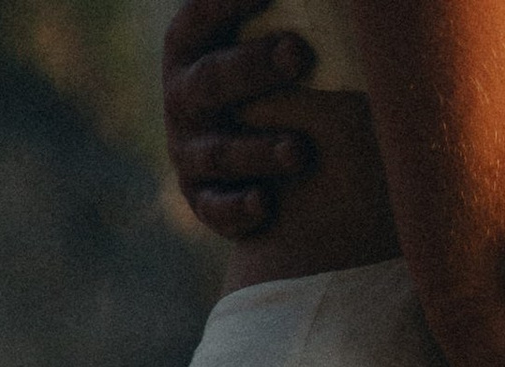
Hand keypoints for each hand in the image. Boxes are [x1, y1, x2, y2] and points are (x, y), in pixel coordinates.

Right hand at [164, 0, 315, 239]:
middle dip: (254, 68)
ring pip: (220, 152)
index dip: (227, 4)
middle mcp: (183, 99)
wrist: (251, 158)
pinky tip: (264, 203)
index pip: (200, 20)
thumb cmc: (269, 82)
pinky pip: (216, 208)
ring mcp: (189, 153)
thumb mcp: (261, 46)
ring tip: (299, 151)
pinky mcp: (203, 201)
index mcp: (190, 49)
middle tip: (299, 53)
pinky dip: (238, 208)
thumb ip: (279, 29)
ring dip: (258, 151)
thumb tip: (321, 2)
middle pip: (213, 80)